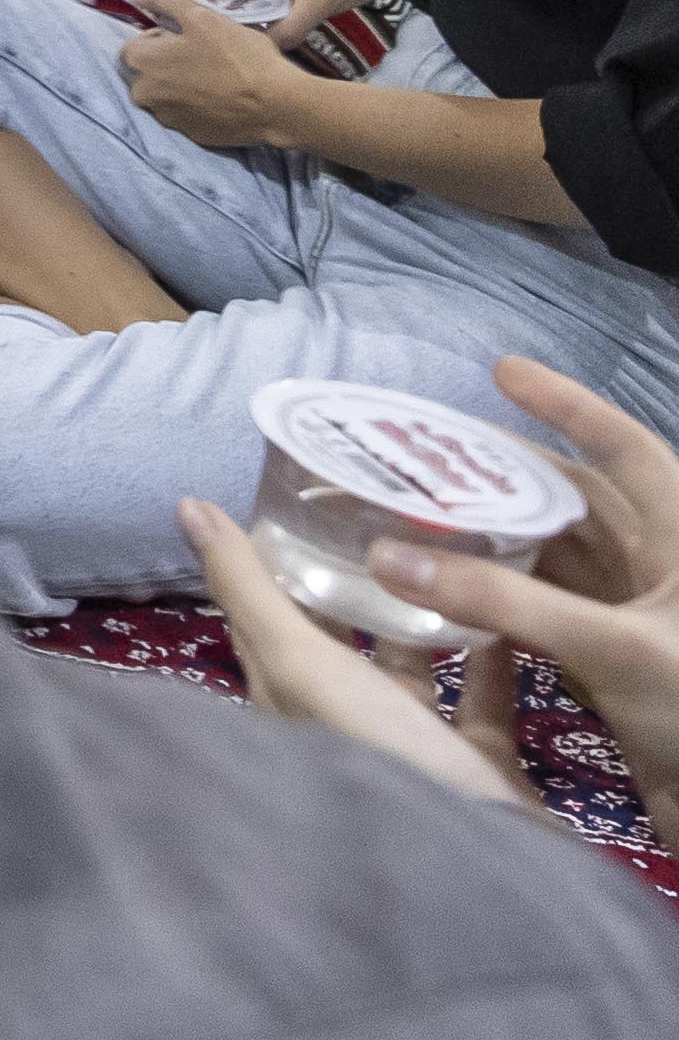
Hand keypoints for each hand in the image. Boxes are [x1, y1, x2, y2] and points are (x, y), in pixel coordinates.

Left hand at [115, 0, 315, 150]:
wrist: (275, 103)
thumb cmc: (237, 55)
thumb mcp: (201, 17)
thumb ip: (165, 1)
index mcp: (141, 64)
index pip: (133, 47)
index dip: (157, 39)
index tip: (184, 37)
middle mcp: (144, 95)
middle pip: (145, 72)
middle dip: (165, 62)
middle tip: (201, 54)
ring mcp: (166, 118)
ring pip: (163, 94)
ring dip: (178, 84)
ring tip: (213, 75)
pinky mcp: (190, 135)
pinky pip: (184, 113)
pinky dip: (195, 104)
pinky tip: (221, 95)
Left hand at [178, 495, 535, 810]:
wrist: (471, 866)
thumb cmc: (373, 754)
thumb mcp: (298, 663)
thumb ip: (249, 588)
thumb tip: (184, 503)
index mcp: (283, 701)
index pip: (258, 620)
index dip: (262, 564)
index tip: (287, 501)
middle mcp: (338, 723)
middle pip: (336, 642)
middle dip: (348, 586)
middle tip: (374, 512)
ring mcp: (408, 748)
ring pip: (408, 671)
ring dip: (420, 619)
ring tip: (437, 551)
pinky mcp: (473, 769)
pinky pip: (480, 703)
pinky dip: (489, 660)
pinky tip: (501, 613)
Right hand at [356, 356, 678, 791]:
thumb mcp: (613, 648)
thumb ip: (501, 600)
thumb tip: (389, 553)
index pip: (626, 448)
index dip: (566, 405)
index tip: (501, 372)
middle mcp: (663, 569)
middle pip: (577, 500)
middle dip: (504, 473)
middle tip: (427, 454)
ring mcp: (641, 619)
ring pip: (558, 557)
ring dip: (494, 537)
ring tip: (419, 511)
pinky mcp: (620, 667)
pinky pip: (549, 611)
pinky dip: (500, 596)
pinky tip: (450, 590)